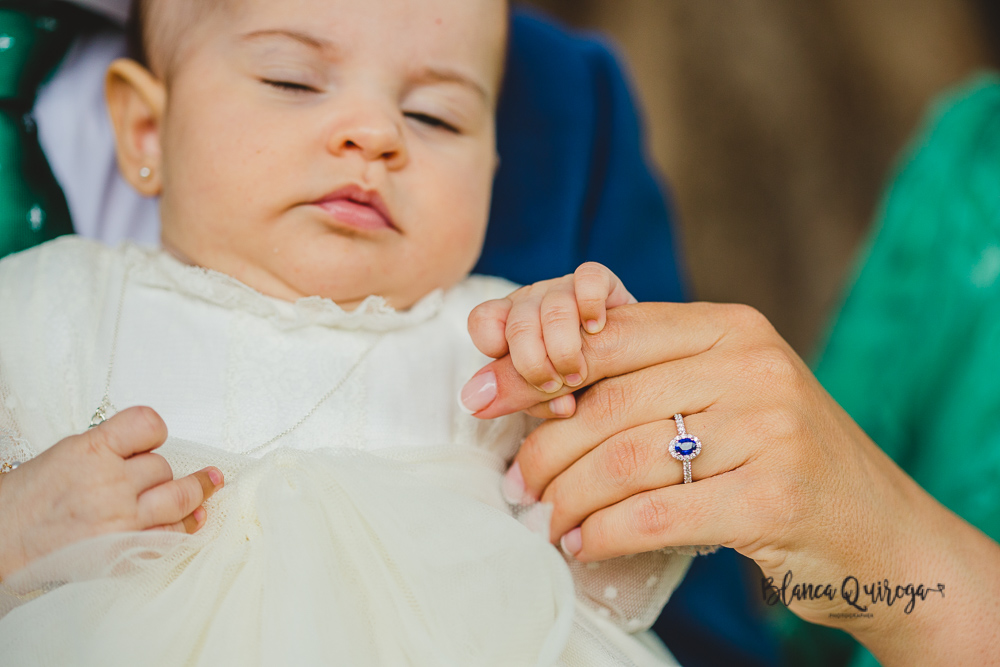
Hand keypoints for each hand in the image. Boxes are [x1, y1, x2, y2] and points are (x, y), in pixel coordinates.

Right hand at [0, 406, 223, 577]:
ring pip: (178, 499)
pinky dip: (183, 529)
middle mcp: (108, 483)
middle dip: (160, 473)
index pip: (148, 424)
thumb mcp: (66, 453)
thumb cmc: (29, 498)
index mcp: (90, 450)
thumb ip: (110, 449)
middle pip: (163, 467)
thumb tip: (152, 450)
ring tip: (209, 487)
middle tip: (160, 477)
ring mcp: (119, 520)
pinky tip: (193, 521)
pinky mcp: (122, 552)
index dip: (154, 432)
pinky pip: (169, 537)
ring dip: (194, 495)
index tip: (153, 438)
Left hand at [461, 302, 999, 663]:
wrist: (878, 532)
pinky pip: (656, 514)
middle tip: (515, 482)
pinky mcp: (776, 496)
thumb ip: (646, 378)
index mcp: (732, 327)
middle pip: (607, 405)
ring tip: (546, 519)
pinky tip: (582, 544)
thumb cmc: (778, 459)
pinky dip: (605, 534)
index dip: (532, 368)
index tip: (480, 397)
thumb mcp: (723, 396)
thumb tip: (530, 384)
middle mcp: (753, 365)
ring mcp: (770, 429)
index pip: (606, 338)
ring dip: (566, 499)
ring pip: (623, 461)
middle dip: (542, 450)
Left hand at [465, 262, 634, 414]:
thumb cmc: (582, 387)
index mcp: (509, 326)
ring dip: (565, 349)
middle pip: (519, 322)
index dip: (496, 350)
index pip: (483, 322)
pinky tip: (597, 329)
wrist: (634, 365)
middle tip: (553, 387)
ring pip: (554, 307)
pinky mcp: (602, 282)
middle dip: (534, 363)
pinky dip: (591, 304)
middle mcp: (532, 302)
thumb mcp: (546, 398)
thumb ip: (518, 397)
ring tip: (578, 375)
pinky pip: (589, 277)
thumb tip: (477, 403)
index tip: (520, 380)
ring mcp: (565, 289)